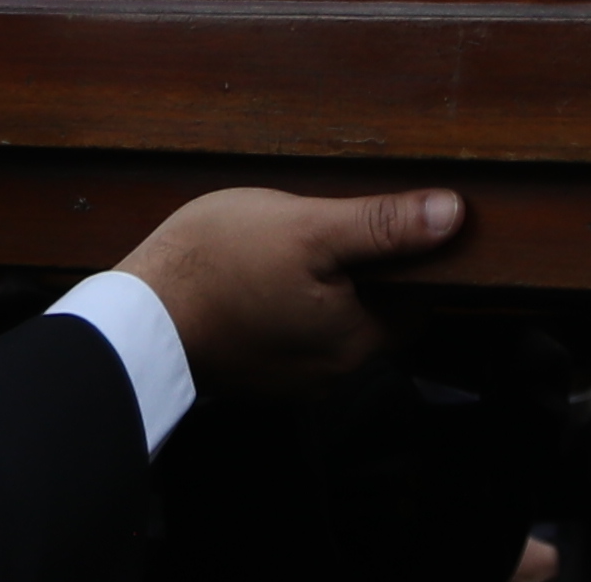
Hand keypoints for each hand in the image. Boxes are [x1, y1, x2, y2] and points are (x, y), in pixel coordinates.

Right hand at [115, 184, 469, 396]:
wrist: (136, 316)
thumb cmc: (218, 268)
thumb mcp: (310, 228)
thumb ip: (384, 226)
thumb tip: (454, 215)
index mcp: (360, 345)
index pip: (421, 297)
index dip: (412, 251)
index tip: (388, 215)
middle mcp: (335, 373)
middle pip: (379, 308)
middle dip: (366, 263)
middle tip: (334, 216)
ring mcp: (293, 375)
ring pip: (336, 316)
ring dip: (328, 279)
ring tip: (298, 235)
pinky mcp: (259, 369)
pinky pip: (297, 327)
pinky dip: (293, 297)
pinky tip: (267, 265)